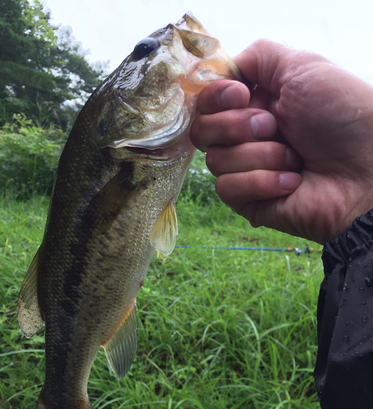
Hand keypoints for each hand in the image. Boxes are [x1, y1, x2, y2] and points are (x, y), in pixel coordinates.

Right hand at [190, 40, 372, 243]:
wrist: (367, 171)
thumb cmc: (343, 116)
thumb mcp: (301, 66)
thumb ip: (257, 57)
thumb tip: (225, 71)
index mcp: (256, 104)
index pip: (207, 101)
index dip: (215, 97)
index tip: (241, 95)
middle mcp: (247, 137)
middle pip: (202, 129)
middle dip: (236, 125)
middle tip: (274, 126)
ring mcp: (247, 170)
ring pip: (214, 160)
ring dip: (260, 155)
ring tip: (295, 159)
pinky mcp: (249, 201)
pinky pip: (227, 188)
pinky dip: (261, 181)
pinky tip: (293, 182)